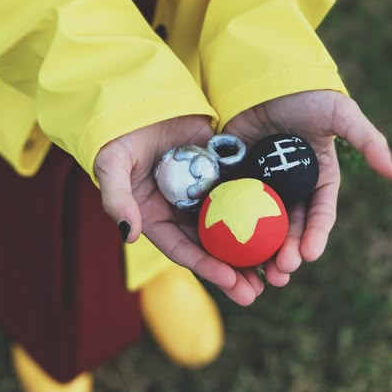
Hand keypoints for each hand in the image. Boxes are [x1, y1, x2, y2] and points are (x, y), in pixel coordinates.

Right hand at [94, 115, 263, 305]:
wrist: (140, 100)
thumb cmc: (119, 133)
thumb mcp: (111, 164)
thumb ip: (117, 198)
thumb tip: (128, 235)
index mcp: (155, 216)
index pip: (182, 248)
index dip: (206, 267)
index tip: (230, 281)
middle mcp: (181, 209)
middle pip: (210, 244)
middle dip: (233, 270)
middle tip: (257, 291)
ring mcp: (202, 190)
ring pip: (230, 223)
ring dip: (251, 246)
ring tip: (275, 266)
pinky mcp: (220, 169)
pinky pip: (241, 189)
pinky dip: (257, 207)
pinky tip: (280, 222)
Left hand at [224, 91, 391, 286]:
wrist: (264, 75)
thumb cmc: (305, 94)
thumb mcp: (340, 114)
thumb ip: (367, 141)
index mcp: (318, 175)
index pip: (320, 212)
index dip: (316, 234)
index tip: (310, 254)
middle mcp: (292, 183)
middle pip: (291, 225)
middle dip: (288, 251)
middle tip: (281, 272)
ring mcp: (263, 180)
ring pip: (262, 222)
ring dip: (261, 248)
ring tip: (258, 271)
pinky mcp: (237, 173)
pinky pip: (235, 202)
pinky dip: (233, 225)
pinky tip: (228, 245)